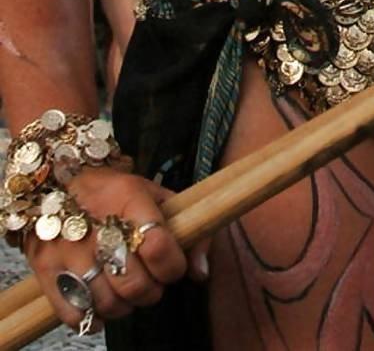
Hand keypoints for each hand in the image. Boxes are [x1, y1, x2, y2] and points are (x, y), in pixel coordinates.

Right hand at [25, 169, 192, 333]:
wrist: (55, 181)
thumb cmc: (114, 192)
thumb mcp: (155, 195)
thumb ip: (188, 229)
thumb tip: (201, 273)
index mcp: (128, 198)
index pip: (158, 245)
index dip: (172, 266)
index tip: (172, 267)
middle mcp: (96, 225)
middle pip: (133, 283)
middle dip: (150, 291)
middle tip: (149, 282)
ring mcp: (67, 250)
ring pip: (106, 302)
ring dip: (123, 305)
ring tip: (124, 289)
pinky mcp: (45, 270)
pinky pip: (74, 314)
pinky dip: (92, 317)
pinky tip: (100, 301)